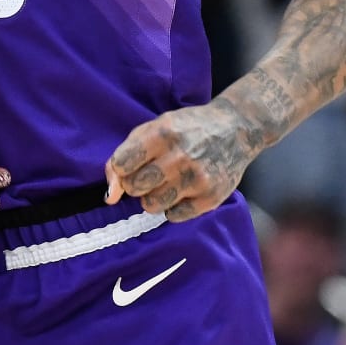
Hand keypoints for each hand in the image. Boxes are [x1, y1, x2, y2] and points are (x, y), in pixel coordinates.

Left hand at [104, 100, 253, 222]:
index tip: (130, 166)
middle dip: (135, 183)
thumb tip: (109, 194)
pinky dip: (172, 207)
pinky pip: (173, 216)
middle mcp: (180, 157)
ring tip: (166, 182)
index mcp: (162, 134)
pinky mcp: (210, 198)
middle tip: (150, 174)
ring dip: (152, 197)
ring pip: (151, 205)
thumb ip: (126, 153)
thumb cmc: (188, 128)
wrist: (236, 129)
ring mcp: (197, 179)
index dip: (121, 169)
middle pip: (134, 187)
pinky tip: (182, 190)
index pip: (121, 165)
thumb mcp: (155, 127)